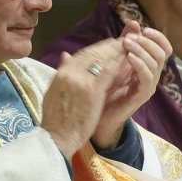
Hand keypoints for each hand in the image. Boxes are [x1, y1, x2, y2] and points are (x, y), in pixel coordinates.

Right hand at [40, 39, 123, 156]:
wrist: (56, 137)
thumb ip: (62, 72)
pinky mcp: (92, 90)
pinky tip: (127, 59)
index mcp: (61, 73)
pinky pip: (108, 71)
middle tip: (123, 42)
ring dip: (115, 51)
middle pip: (93, 53)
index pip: (82, 54)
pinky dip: (117, 62)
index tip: (109, 46)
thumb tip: (65, 55)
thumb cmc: (56, 120)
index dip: (98, 49)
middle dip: (109, 46)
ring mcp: (80, 80)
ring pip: (102, 58)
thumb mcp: (53, 92)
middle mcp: (70, 73)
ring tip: (128, 47)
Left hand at [89, 21, 170, 148]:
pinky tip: (129, 57)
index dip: (157, 36)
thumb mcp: (114, 61)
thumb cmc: (105, 87)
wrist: (96, 115)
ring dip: (141, 49)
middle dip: (147, 41)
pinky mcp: (142, 95)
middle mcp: (151, 75)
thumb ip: (124, 43)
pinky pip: (147, 77)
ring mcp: (148, 85)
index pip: (164, 48)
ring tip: (126, 45)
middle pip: (163, 52)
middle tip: (130, 38)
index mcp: (147, 65)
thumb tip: (133, 22)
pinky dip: (140, 64)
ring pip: (156, 62)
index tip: (143, 29)